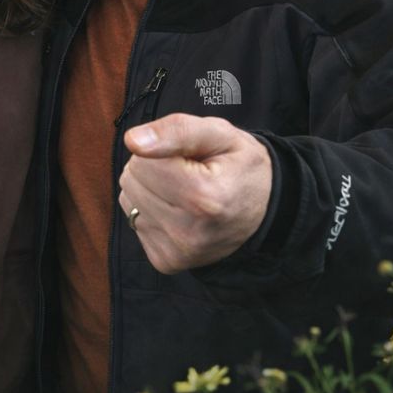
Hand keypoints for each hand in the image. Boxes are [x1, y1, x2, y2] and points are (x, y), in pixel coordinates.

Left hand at [117, 114, 272, 273]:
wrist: (264, 211)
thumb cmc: (239, 166)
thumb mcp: (219, 133)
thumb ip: (176, 130)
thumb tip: (132, 141)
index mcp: (204, 196)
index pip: (141, 159)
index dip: (163, 149)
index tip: (191, 158)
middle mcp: (188, 232)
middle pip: (131, 179)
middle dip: (154, 168)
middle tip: (189, 173)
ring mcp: (176, 252)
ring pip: (128, 199)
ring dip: (151, 189)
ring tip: (185, 191)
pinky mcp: (165, 261)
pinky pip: (135, 221)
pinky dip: (152, 211)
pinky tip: (179, 211)